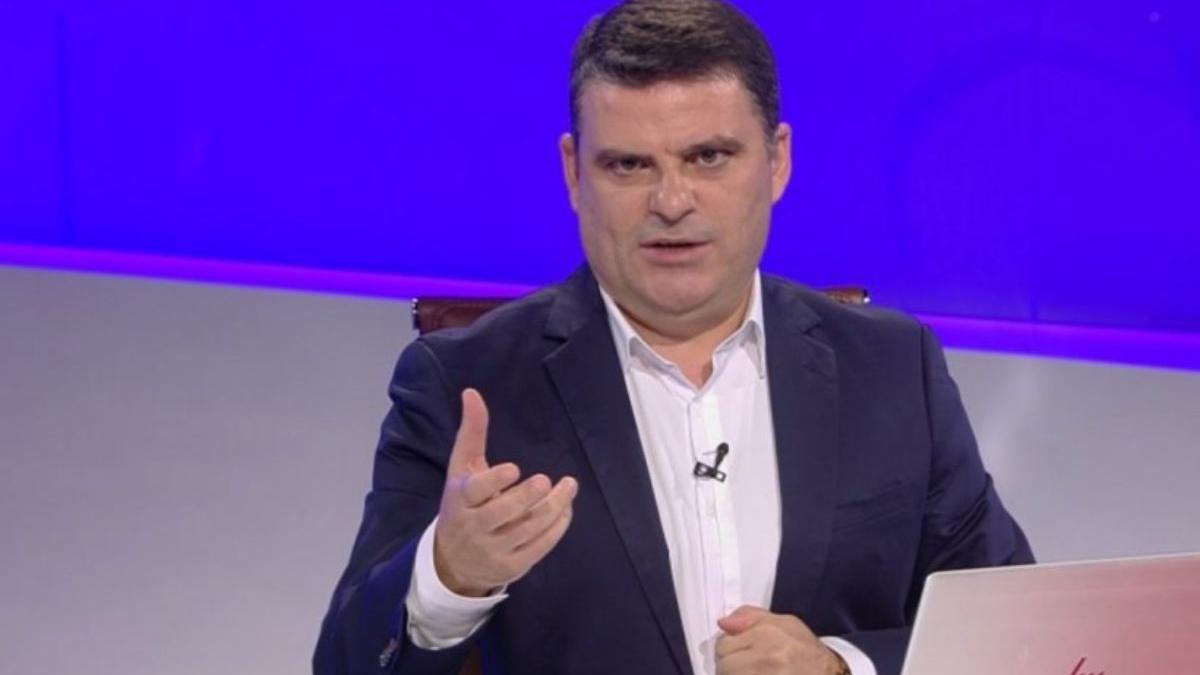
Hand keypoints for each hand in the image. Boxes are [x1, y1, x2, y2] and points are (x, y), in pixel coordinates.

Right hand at [433, 388, 578, 596]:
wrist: (452, 561)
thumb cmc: (462, 504)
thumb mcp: (461, 469)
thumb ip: (471, 433)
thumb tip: (472, 392)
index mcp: (459, 501)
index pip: (475, 491)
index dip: (494, 480)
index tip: (514, 468)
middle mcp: (474, 527)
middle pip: (503, 513)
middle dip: (526, 498)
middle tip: (546, 481)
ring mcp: (494, 550)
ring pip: (527, 530)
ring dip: (552, 508)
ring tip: (569, 487)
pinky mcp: (512, 566)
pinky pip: (539, 547)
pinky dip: (556, 528)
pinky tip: (566, 509)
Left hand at [716, 606, 848, 674]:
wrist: (830, 674)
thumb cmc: (806, 649)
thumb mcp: (785, 623)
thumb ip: (750, 617)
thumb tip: (723, 623)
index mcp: (767, 636)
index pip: (723, 645)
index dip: (730, 648)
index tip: (741, 650)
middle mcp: (766, 660)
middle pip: (724, 666)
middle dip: (730, 666)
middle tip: (746, 666)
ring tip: (754, 672)